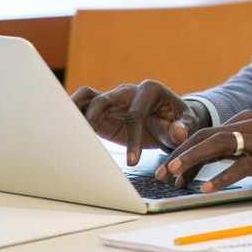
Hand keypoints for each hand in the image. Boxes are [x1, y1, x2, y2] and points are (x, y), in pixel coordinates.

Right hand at [71, 80, 205, 165]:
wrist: (171, 120)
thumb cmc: (180, 121)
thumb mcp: (188, 124)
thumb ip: (184, 128)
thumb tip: (177, 132)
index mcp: (151, 90)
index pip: (136, 114)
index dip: (134, 138)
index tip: (133, 162)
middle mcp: (128, 90)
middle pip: (105, 99)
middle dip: (95, 117)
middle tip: (85, 138)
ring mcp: (112, 98)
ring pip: (88, 96)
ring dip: (75, 109)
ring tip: (65, 127)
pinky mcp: (102, 110)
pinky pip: (82, 105)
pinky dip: (72, 113)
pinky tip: (62, 128)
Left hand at [155, 110, 251, 200]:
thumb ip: (235, 151)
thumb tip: (200, 166)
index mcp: (248, 121)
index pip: (207, 132)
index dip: (184, 149)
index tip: (168, 168)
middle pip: (208, 136)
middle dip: (181, 154)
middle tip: (162, 173)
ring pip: (219, 146)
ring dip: (193, 161)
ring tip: (175, 175)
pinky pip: (241, 166)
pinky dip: (221, 177)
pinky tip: (207, 187)